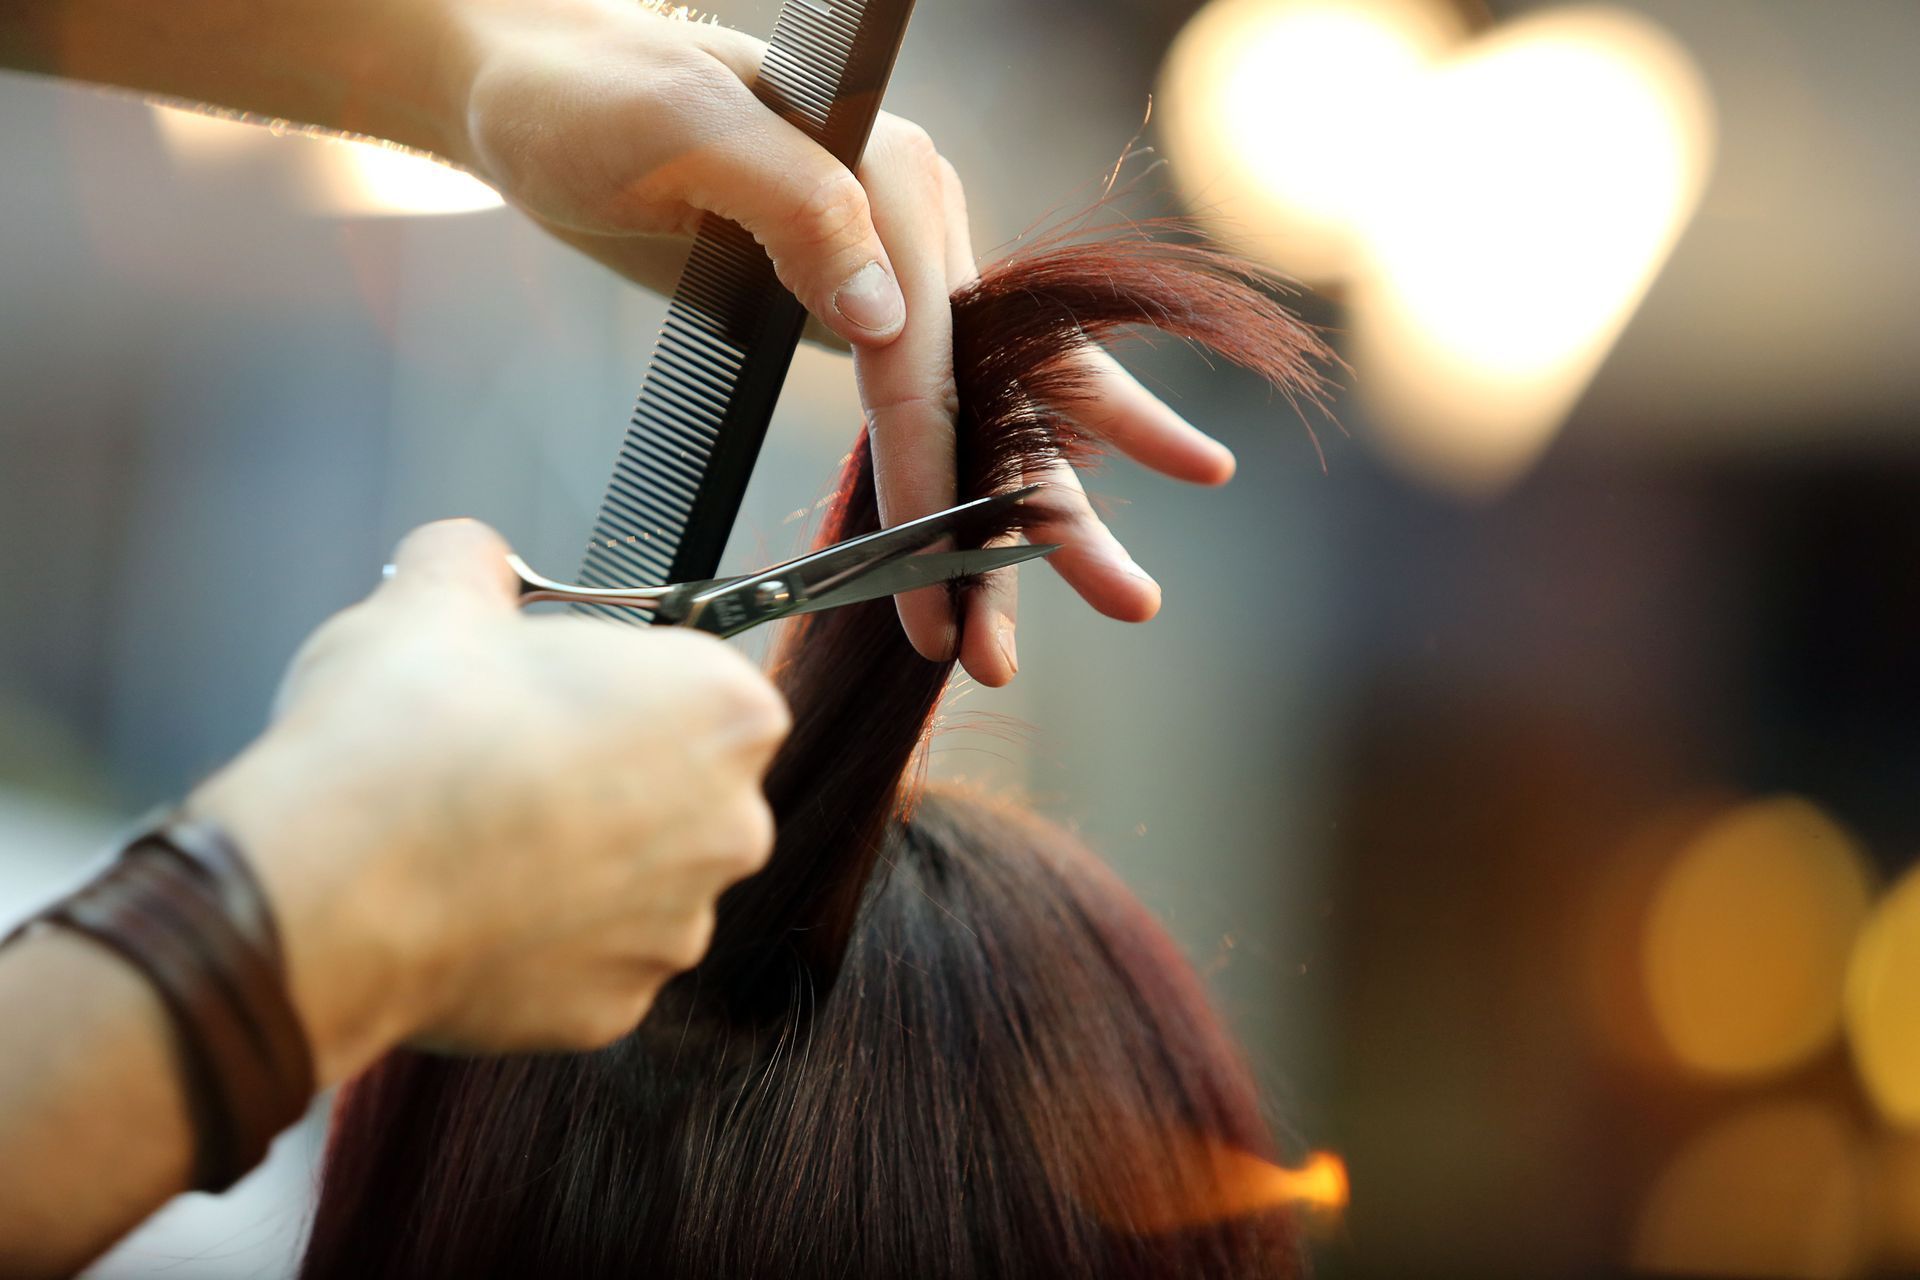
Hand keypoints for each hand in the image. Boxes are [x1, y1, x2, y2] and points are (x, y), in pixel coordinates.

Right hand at [189, 520, 787, 1083]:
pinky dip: (539, 938)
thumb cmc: (402, 741)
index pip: (702, 683)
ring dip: (577, 861)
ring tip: (478, 836)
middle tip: (512, 760)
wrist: (327, 890)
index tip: (561, 688)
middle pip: (681, 787)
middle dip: (609, 775)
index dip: (623, 681)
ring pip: (636, 880)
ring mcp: (677, 928)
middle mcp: (731, 826)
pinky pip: (586, 959)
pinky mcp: (615, 1008)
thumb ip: (474, 560)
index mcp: (724, 710)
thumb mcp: (432, 596)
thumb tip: (468, 556)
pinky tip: (471, 904)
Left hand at [442, 0, 1237, 684]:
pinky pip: (924, 413)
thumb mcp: (678, 127)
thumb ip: (795, 204)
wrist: (534, 88)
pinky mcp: (854, 310)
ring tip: (1027, 641)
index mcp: (892, 173)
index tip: (940, 571)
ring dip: (1017, 529)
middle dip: (1055, 510)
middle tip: (1130, 603)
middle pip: (1008, 384)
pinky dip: (953, 497)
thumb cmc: (590, 96)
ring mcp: (894, 271)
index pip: (929, 348)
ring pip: (981, 414)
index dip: (939, 469)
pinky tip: (984, 564)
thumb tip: (882, 315)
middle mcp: (916, 223)